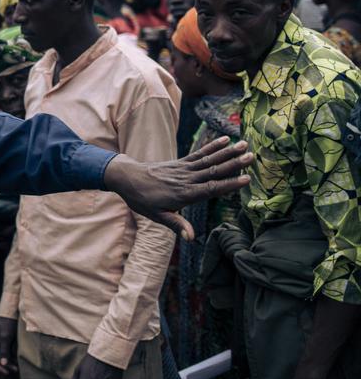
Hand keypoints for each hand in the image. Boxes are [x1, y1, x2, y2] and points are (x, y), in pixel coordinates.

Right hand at [0, 316, 17, 374]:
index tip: (7, 372)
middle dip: (5, 365)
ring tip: (18, 367)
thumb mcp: (5, 337)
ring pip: (4, 355)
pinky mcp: (7, 340)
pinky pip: (8, 351)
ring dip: (10, 361)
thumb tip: (3, 364)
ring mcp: (1, 341)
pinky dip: (12, 356)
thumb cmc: (7, 323)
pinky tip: (18, 359)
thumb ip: (4, 350)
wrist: (12, 312)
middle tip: (15, 370)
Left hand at [103, 137, 252, 240]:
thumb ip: (176, 225)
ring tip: (245, 144)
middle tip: (252, 156)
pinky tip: (224, 140)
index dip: (229, 184)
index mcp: (184, 194)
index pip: (211, 189)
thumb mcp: (157, 216)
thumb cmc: (142, 200)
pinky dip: (212, 146)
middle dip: (234, 164)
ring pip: (209, 160)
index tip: (247, 179)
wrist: (126, 178)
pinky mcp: (180, 162)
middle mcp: (186, 179)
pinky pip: (198, 154)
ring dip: (227, 152)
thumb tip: (191, 238)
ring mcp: (183, 169)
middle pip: (213, 171)